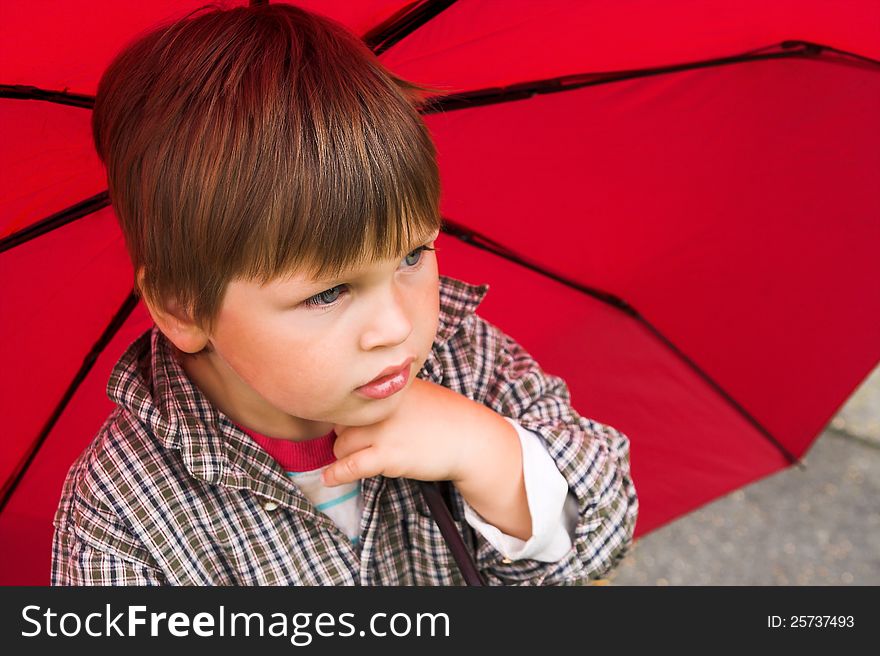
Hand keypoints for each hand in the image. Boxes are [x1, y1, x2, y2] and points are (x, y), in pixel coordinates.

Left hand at [323, 377, 492, 486]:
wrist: (470, 439)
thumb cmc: (444, 417)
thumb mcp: (415, 393)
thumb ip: (387, 395)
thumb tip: (360, 402)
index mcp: (387, 388)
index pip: (349, 399)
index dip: (347, 415)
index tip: (349, 425)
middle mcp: (381, 406)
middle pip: (340, 423)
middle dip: (344, 435)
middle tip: (361, 442)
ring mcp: (383, 431)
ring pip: (340, 445)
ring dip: (345, 455)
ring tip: (361, 458)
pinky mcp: (387, 456)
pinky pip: (350, 466)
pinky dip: (336, 474)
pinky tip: (328, 479)